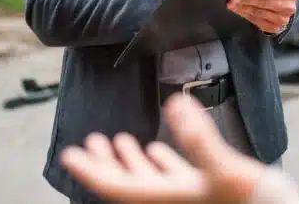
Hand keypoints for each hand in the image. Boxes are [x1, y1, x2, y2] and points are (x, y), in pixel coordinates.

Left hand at [60, 93, 266, 203]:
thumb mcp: (229, 171)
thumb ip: (200, 139)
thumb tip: (176, 104)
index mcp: (169, 200)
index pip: (117, 187)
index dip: (91, 170)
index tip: (69, 155)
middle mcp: (173, 202)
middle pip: (127, 186)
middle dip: (106, 163)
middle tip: (86, 143)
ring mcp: (189, 200)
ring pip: (148, 184)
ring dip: (130, 162)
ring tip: (115, 142)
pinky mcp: (206, 194)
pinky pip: (173, 182)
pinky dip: (161, 166)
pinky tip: (157, 152)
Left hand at [228, 0, 297, 33]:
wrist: (284, 4)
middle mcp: (289, 7)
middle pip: (265, 3)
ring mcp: (282, 19)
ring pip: (258, 12)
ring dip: (242, 7)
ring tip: (232, 3)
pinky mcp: (274, 28)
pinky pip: (256, 20)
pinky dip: (244, 14)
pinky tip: (237, 9)